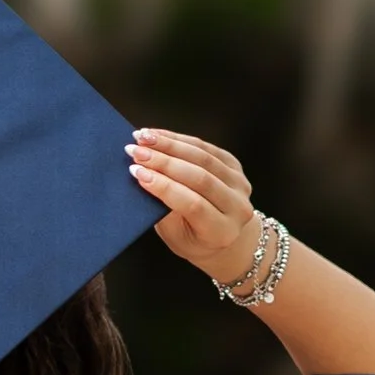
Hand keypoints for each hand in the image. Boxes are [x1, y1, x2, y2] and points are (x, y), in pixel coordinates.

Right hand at [127, 127, 260, 284]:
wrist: (225, 236)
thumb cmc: (194, 239)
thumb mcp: (175, 236)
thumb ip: (164, 211)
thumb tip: (144, 177)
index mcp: (222, 231)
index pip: (193, 205)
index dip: (164, 186)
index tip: (137, 172)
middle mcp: (237, 207)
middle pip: (199, 177)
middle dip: (163, 162)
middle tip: (136, 151)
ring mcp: (239, 184)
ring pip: (202, 157)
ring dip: (169, 144)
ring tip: (143, 138)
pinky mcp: (235, 165)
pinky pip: (205, 147)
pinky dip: (179, 139)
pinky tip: (158, 135)